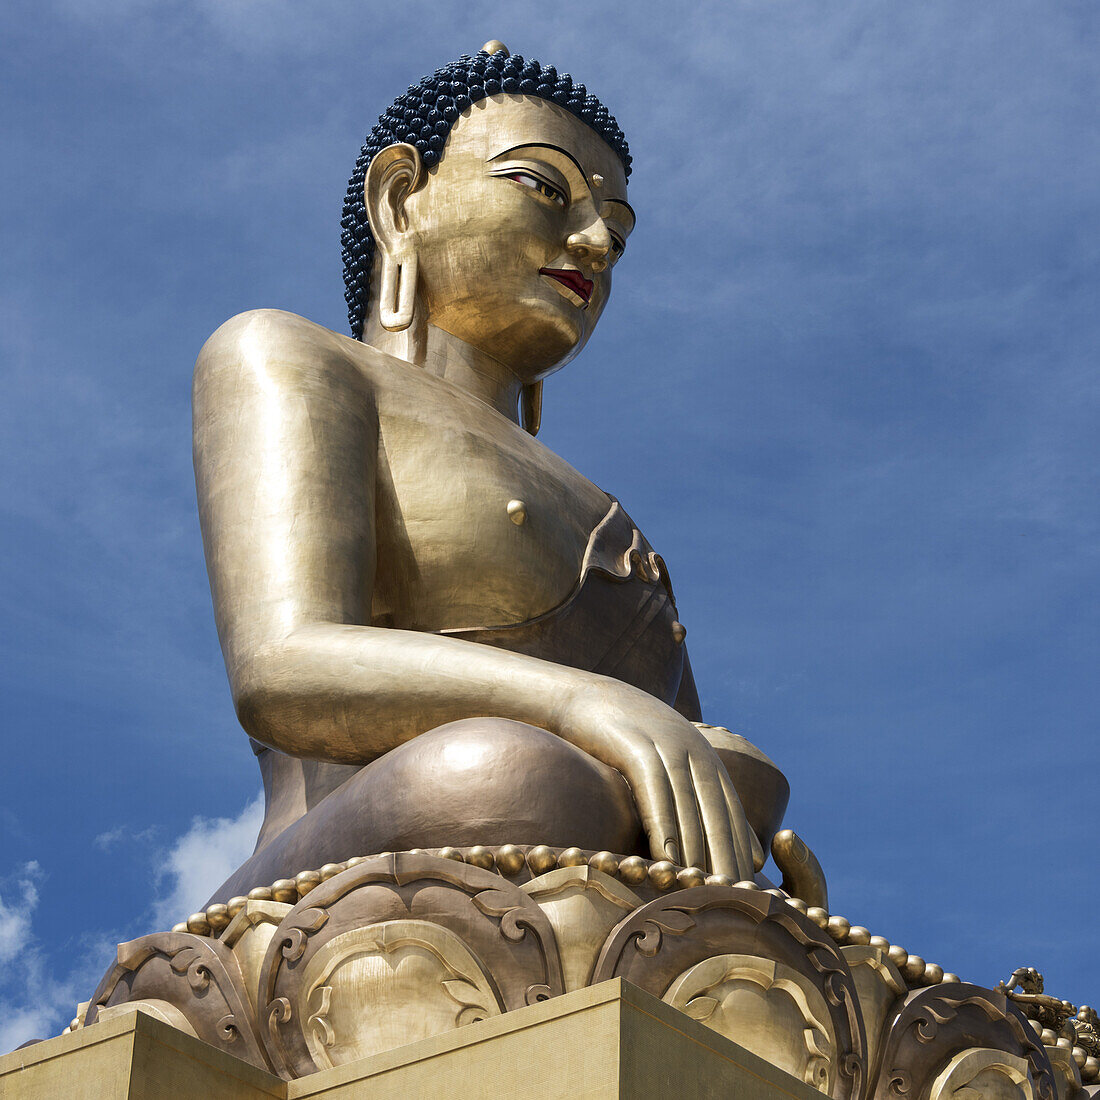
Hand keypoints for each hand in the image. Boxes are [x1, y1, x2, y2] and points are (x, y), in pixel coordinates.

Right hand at [556, 678, 754, 879]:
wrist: (587, 696)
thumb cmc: (628, 741)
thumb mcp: (673, 766)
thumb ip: (707, 805)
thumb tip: (750, 854)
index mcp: (707, 761)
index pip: (732, 815)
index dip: (740, 856)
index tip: (748, 896)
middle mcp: (694, 752)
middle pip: (716, 815)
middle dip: (725, 861)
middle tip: (730, 903)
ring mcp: (665, 746)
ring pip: (687, 807)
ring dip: (696, 852)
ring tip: (701, 891)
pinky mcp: (634, 745)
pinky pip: (653, 790)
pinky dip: (662, 824)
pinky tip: (664, 856)